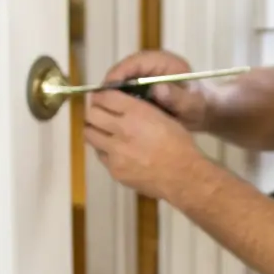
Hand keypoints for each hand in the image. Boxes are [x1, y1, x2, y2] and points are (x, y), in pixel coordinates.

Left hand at [84, 87, 206, 200]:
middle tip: (100, 114)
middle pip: (91, 114)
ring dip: (95, 130)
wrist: (184, 177)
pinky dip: (104, 150)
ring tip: (104, 132)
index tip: (102, 98)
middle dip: (95, 112)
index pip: (105, 96)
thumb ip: (139, 108)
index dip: (101, 96)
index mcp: (137, 112)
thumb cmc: (179, 144)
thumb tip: (122, 104)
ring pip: (89, 134)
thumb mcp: (163, 117)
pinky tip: (116, 151)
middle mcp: (122, 129)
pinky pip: (100, 155)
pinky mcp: (114, 169)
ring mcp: (115, 151)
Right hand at [101, 50, 210, 131]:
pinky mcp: (141, 85)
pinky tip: (111, 113)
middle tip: (98, 102)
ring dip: (111, 93)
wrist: (203, 111)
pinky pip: (125, 89)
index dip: (119, 73)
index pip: (136, 61)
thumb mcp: (191, 103)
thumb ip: (177, 97)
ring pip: (122, 79)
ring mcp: (145, 74)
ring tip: (100, 109)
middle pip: (124, 69)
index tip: (108, 88)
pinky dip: (117, 99)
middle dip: (110, 85)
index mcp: (165, 62)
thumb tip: (158, 89)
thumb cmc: (199, 105)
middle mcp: (152, 64)